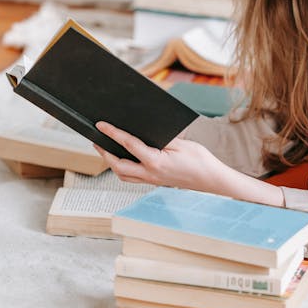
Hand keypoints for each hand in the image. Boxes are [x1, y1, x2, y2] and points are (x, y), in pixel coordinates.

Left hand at [93, 120, 284, 206]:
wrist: (211, 180)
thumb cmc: (200, 160)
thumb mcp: (181, 143)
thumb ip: (161, 138)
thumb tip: (144, 132)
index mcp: (156, 161)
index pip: (128, 144)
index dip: (113, 133)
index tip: (101, 125)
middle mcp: (150, 174)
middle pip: (118, 165)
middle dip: (105, 152)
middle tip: (96, 140)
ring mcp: (152, 180)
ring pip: (123, 175)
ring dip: (111, 163)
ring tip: (105, 150)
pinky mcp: (156, 182)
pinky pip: (133, 177)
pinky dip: (123, 169)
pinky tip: (124, 160)